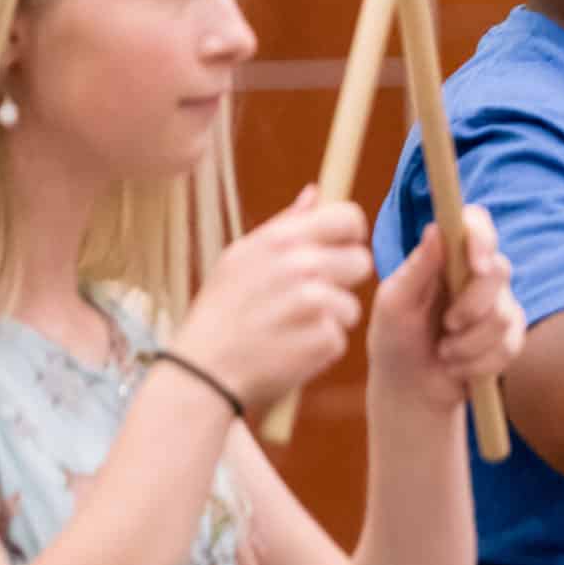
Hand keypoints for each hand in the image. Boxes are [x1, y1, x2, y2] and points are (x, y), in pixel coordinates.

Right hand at [172, 187, 374, 408]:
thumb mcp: (240, 257)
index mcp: (283, 239)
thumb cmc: (222, 311)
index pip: (350, 217)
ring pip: (351, 305)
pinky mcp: (324, 340)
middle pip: (361, 262)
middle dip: (341, 281)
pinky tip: (288, 348)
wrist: (202, 372)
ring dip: (329, 319)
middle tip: (305, 298)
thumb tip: (316, 192)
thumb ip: (285, 224)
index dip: (349, 236)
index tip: (335, 252)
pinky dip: (319, 347)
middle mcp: (301, 265)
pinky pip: (340, 337)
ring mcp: (314, 304)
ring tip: (289, 326)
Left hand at [369, 204, 526, 415]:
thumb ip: (417, 268)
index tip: (476, 264)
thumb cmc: (395, 340)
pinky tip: (458, 368)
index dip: (482, 237)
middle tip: (447, 326)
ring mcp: (498, 304)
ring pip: (504, 315)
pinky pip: (510, 346)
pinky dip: (479, 363)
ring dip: (469, 343)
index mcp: (448, 256)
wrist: (409, 389)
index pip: (476, 225)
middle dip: (472, 306)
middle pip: (499, 271)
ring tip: (445, 352)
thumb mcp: (395, 305)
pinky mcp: (510, 337)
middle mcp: (477, 274)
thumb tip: (436, 228)